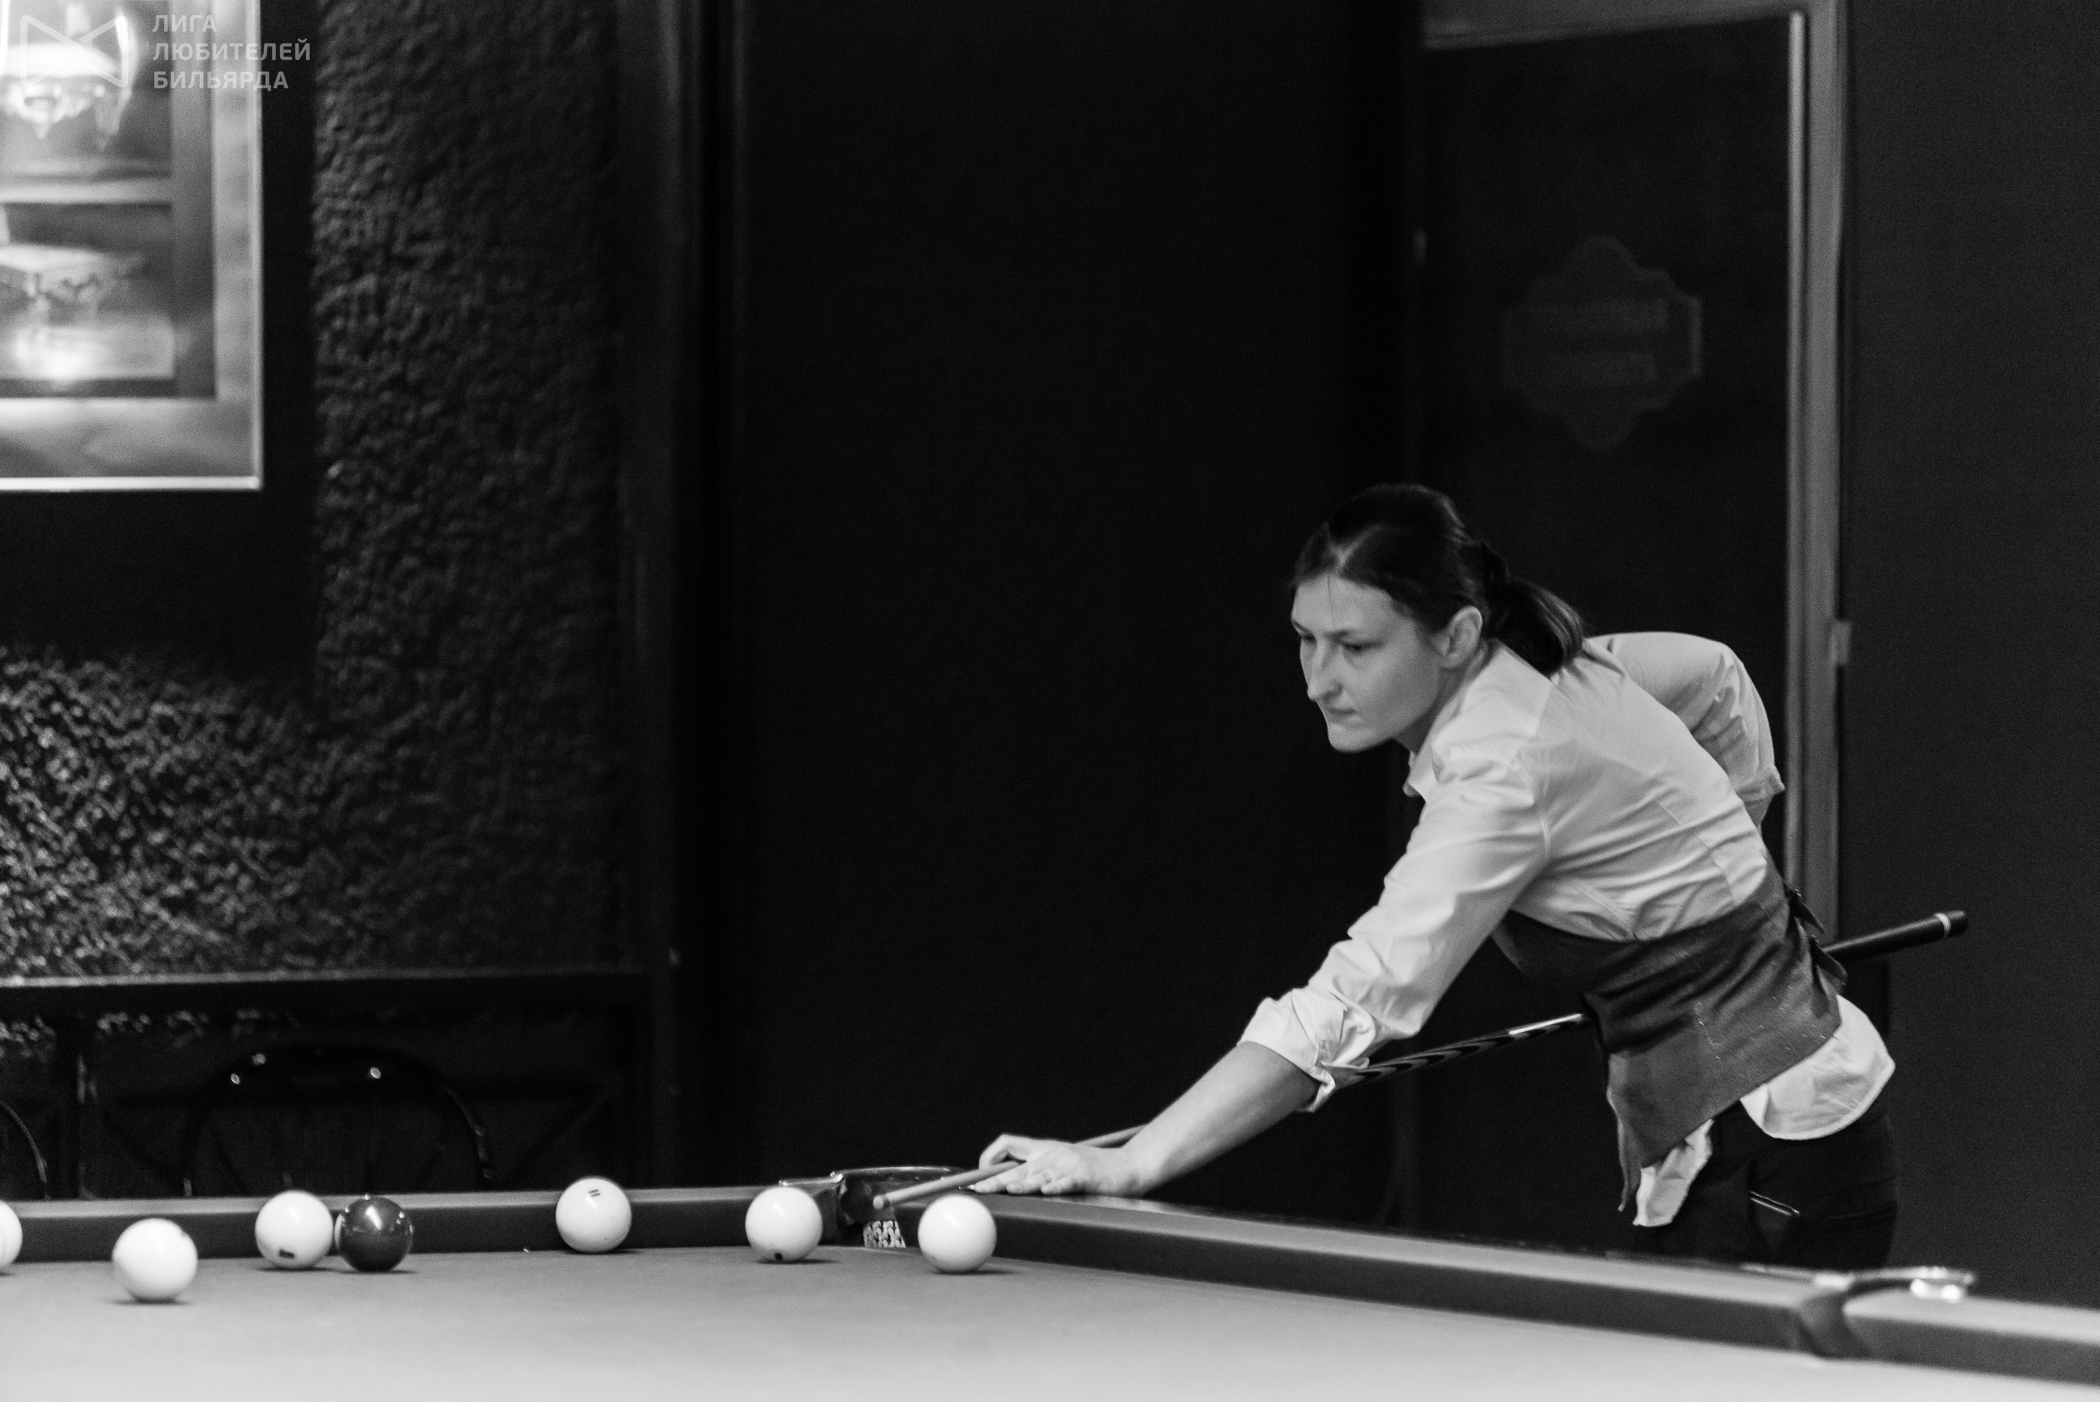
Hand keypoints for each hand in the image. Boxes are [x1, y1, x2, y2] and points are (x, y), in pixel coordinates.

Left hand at [972, 1134, 1151, 1197]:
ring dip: (1023, 1184)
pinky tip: (1048, 1190)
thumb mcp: (1063, 1161)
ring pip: (1040, 1175)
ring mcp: (1070, 1164)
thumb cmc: (1094, 1168)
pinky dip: (1057, 1186)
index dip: (991, 1155)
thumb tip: (1010, 1182)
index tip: (980, 1173)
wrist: (1130, 1166)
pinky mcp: (1086, 1176)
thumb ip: (1040, 1169)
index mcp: (1045, 1149)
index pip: (1010, 1143)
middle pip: (1019, 1167)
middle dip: (997, 1179)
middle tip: (979, 1189)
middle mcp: (1054, 1154)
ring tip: (1008, 1190)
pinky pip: (1068, 1181)